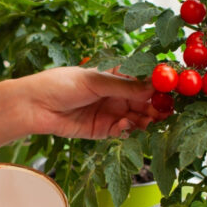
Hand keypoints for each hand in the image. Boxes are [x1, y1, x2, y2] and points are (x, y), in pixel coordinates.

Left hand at [16, 67, 162, 138]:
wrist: (34, 106)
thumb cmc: (60, 84)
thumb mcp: (94, 81)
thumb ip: (123, 87)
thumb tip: (152, 87)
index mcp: (115, 75)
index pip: (143, 79)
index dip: (158, 85)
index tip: (171, 90)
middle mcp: (115, 94)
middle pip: (144, 101)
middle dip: (156, 106)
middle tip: (166, 112)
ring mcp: (110, 112)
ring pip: (137, 117)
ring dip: (146, 120)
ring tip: (151, 121)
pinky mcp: (103, 130)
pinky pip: (123, 131)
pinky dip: (128, 129)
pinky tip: (126, 125)